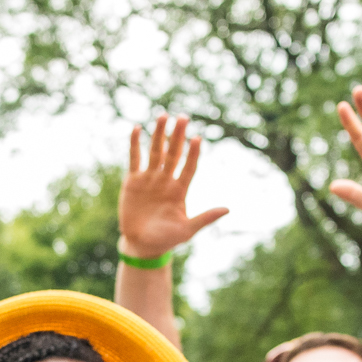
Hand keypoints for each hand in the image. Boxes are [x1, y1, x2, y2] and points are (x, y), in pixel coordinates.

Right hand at [119, 116, 227, 257]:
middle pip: (173, 153)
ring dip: (159, 134)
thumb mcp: (187, 230)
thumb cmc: (166, 240)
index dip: (193, 153)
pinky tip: (138, 128)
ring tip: (163, 116)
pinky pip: (135, 159)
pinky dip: (135, 144)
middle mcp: (166, 180)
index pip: (189, 166)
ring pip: (155, 151)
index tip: (198, 138)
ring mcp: (150, 179)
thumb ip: (206, 218)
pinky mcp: (133, 181)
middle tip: (183, 117)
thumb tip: (228, 209)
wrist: (141, 245)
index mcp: (180, 190)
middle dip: (178, 136)